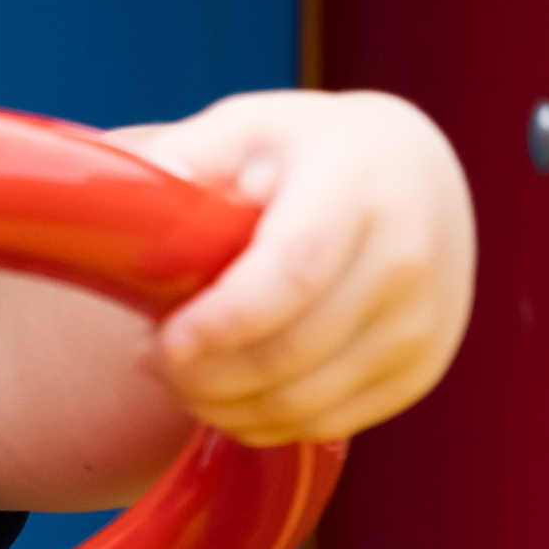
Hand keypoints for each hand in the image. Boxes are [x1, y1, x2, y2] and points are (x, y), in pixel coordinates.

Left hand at [115, 91, 473, 445]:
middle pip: (293, 351)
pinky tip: (225, 392)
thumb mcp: (252, 125)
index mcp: (359, 191)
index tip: (164, 342)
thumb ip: (191, 153)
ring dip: (224, 404)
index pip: (293, 274)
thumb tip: (128, 187)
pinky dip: (264, 422)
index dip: (222, 322)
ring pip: (307, 403)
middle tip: (148, 357)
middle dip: (204, 372)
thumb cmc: (313, 150)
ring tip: (176, 374)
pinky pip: (329, 423)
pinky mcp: (419, 371)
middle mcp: (404, 263)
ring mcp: (420, 325)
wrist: (418, 176)